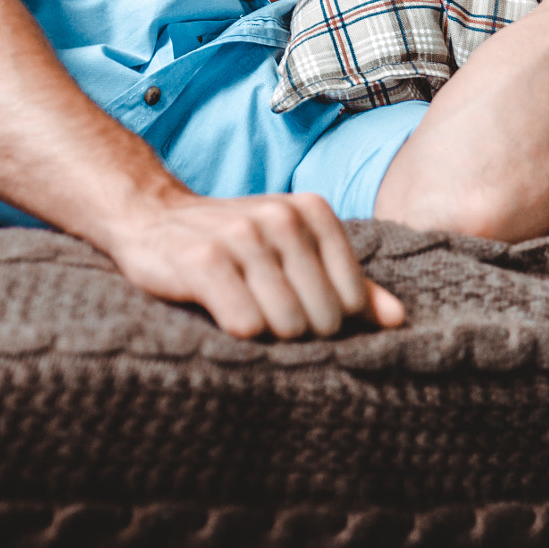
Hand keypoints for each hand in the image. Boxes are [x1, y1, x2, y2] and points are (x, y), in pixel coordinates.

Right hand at [101, 192, 406, 338]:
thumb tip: (397, 319)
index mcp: (312, 212)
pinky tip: (220, 314)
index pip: (353, 300)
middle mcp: (281, 218)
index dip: (330, 321)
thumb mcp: (294, 253)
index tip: (299, 311)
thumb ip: (348, 283)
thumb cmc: (234, 244)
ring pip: (287, 326)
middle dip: (299, 333)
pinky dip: (237, 334)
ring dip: (266, 335)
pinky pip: (246, 325)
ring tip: (244, 314)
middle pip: (323, 318)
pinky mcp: (204, 262)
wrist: (151, 218)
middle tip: (267, 317)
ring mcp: (242, 237)